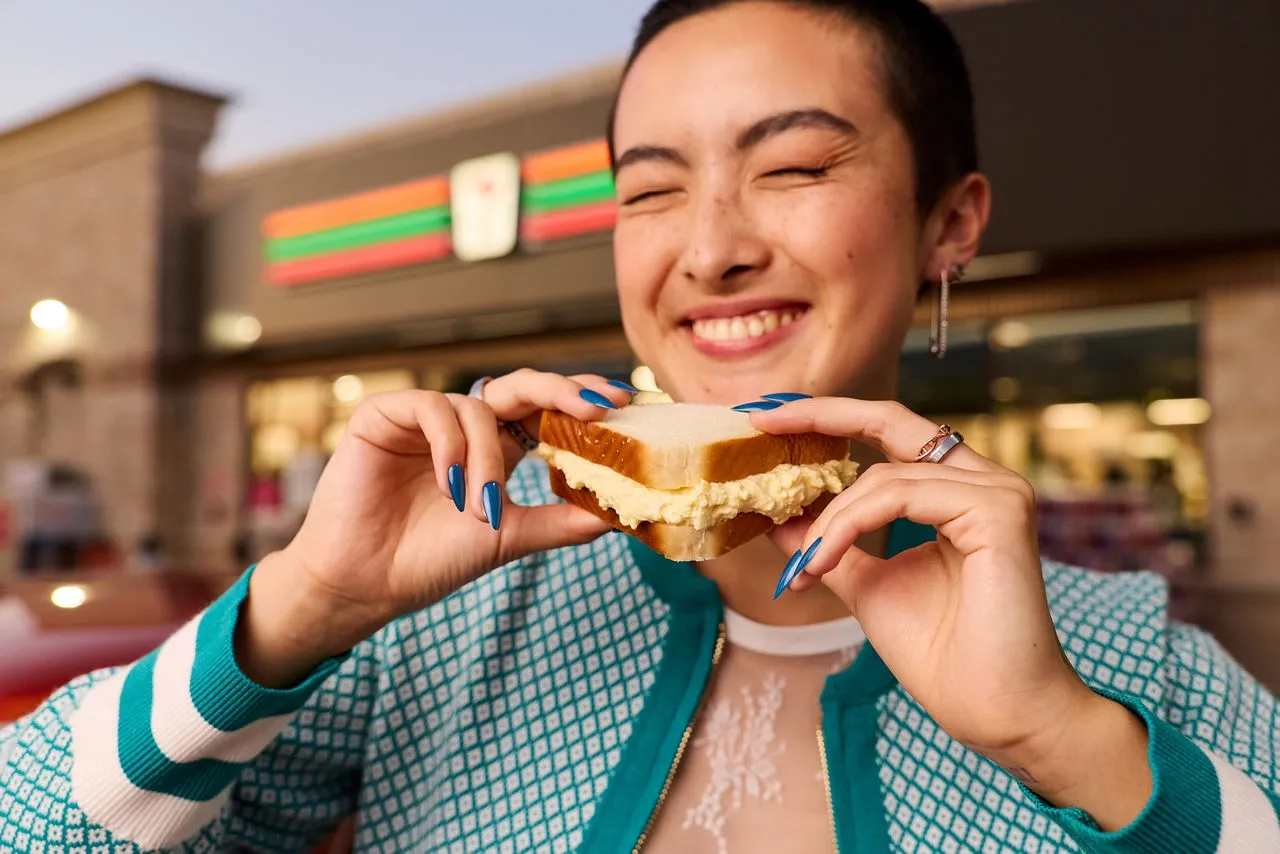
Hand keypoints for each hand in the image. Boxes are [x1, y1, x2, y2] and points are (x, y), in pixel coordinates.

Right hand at [238, 370, 629, 685]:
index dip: (582, 402)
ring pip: (478, 407)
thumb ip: (560, 522)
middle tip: (596, 408)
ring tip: (481, 508)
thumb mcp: (508, 538)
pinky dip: (449, 445)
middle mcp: (464, 427)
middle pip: (521, 387)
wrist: (365, 585)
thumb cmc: (429, 561)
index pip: (546, 411)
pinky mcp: (384, 415)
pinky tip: (449, 484)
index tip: (624, 405)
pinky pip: (432, 409)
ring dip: (489, 460)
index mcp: (495, 449)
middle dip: (563, 391)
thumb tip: (620, 515)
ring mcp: (424, 419)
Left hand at [751, 398, 1151, 828]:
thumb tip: (778, 517)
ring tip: (805, 565)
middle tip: (759, 423)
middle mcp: (983, 480)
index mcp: (958, 492)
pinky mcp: (997, 511)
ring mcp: (996, 492)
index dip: (829, 419)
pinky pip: (900, 495)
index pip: (889, 433)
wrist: (994, 713)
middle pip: (891, 419)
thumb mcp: (866, 585)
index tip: (767, 421)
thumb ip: (831, 546)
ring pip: (884, 476)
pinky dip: (850, 525)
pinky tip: (824, 560)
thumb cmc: (943, 656)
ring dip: (829, 520)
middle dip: (819, 415)